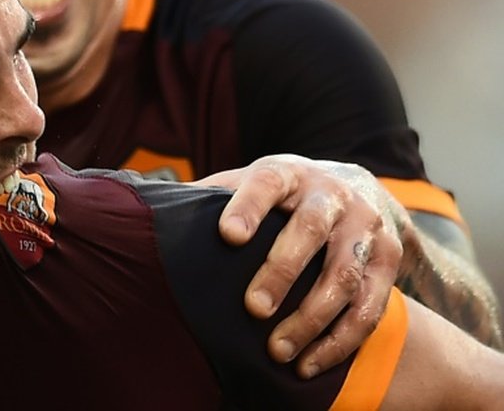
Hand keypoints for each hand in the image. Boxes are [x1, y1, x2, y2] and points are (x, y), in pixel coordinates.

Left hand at [198, 154, 409, 378]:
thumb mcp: (251, 181)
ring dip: (311, 318)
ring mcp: (365, 227)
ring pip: (343, 275)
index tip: (227, 235)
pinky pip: (369, 307)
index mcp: (289, 173)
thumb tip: (148, 212)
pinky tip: (310, 363)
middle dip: (282, 270)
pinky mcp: (388, 261)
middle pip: (310, 229)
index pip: (267, 182)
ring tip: (277, 350)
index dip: (248, 207)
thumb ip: (212, 194)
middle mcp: (332, 195)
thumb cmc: (284, 193)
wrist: (358, 187)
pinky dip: (340, 340)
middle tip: (253, 308)